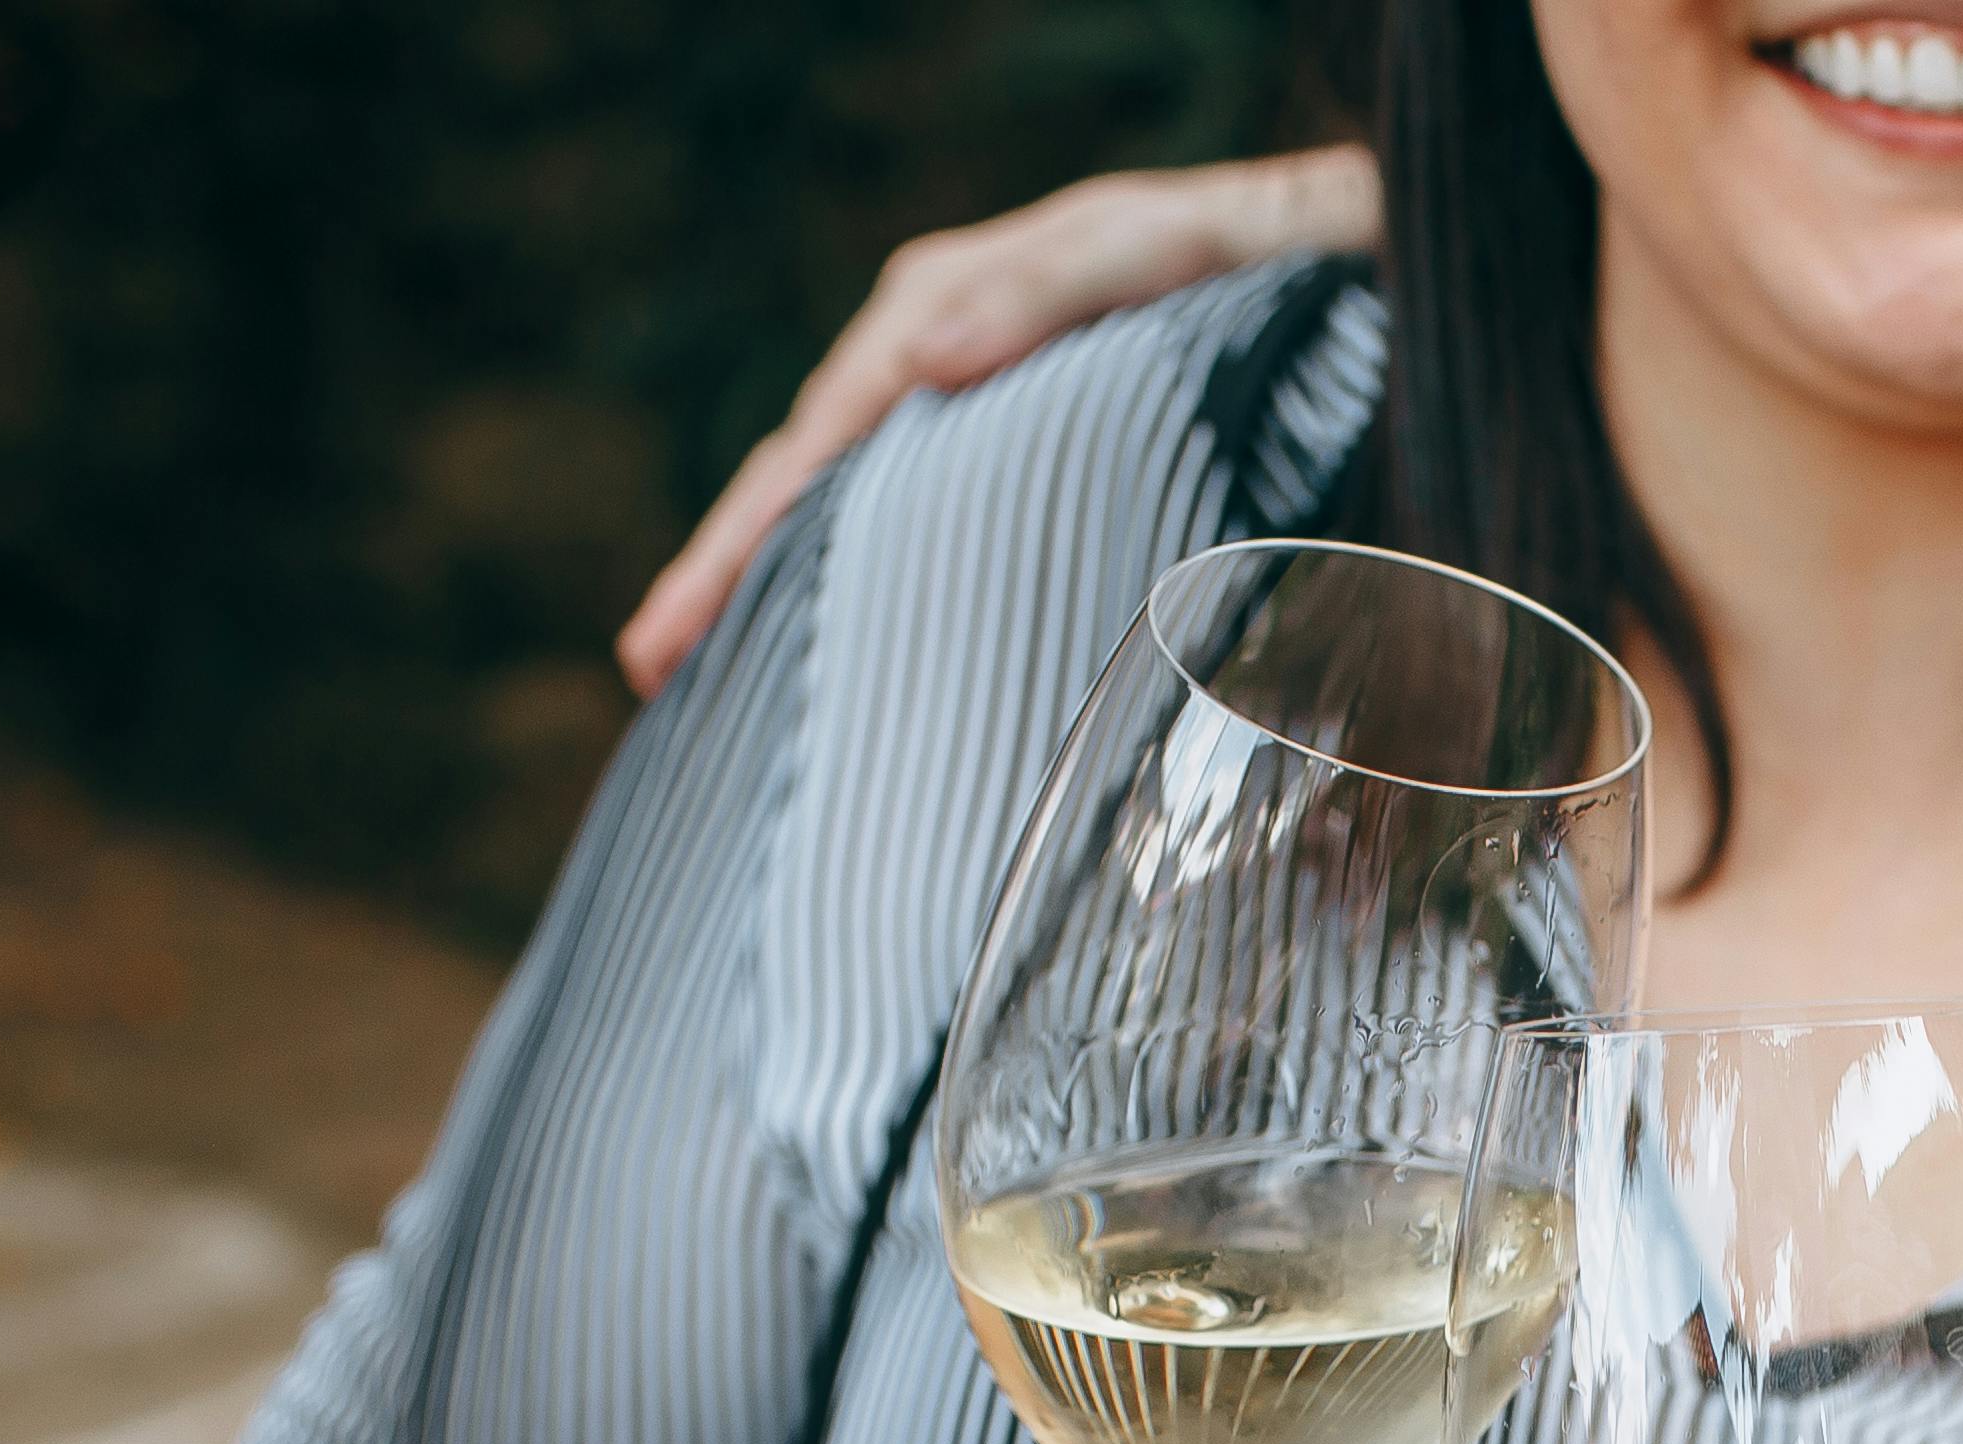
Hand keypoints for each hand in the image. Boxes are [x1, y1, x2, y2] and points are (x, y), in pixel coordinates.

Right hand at [618, 145, 1390, 695]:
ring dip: (776, 586)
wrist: (1311, 260)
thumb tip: (923, 366)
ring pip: (847, 509)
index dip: (736, 540)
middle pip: (802, 479)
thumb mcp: (1141, 250)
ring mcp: (962, 412)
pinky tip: (836, 646)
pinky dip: (860, 578)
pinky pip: (913, 521)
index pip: (809, 440)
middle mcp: (926, 362)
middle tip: (651, 668)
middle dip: (723, 574)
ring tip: (706, 674)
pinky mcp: (1009, 457)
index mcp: (929, 311)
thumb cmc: (1231, 250)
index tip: (671, 633)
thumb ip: (1042, 294)